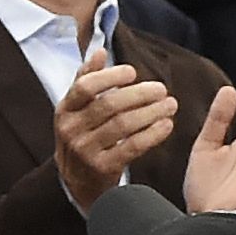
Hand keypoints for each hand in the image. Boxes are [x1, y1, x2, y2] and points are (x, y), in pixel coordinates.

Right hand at [51, 48, 175, 211]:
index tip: (133, 72)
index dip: (110, 77)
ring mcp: (85, 150)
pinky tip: (167, 125)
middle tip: (162, 89)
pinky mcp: (102, 168)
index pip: (85, 87)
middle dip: (139, 94)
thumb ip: (86, 79)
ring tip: (170, 105)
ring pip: (123, 125)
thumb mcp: (76, 109)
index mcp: (65, 109)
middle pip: (108, 105)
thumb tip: (99, 51)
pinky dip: (152, 134)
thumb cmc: (83, 137)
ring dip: (151, 112)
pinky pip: (132, 147)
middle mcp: (71, 129)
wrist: (77, 183)